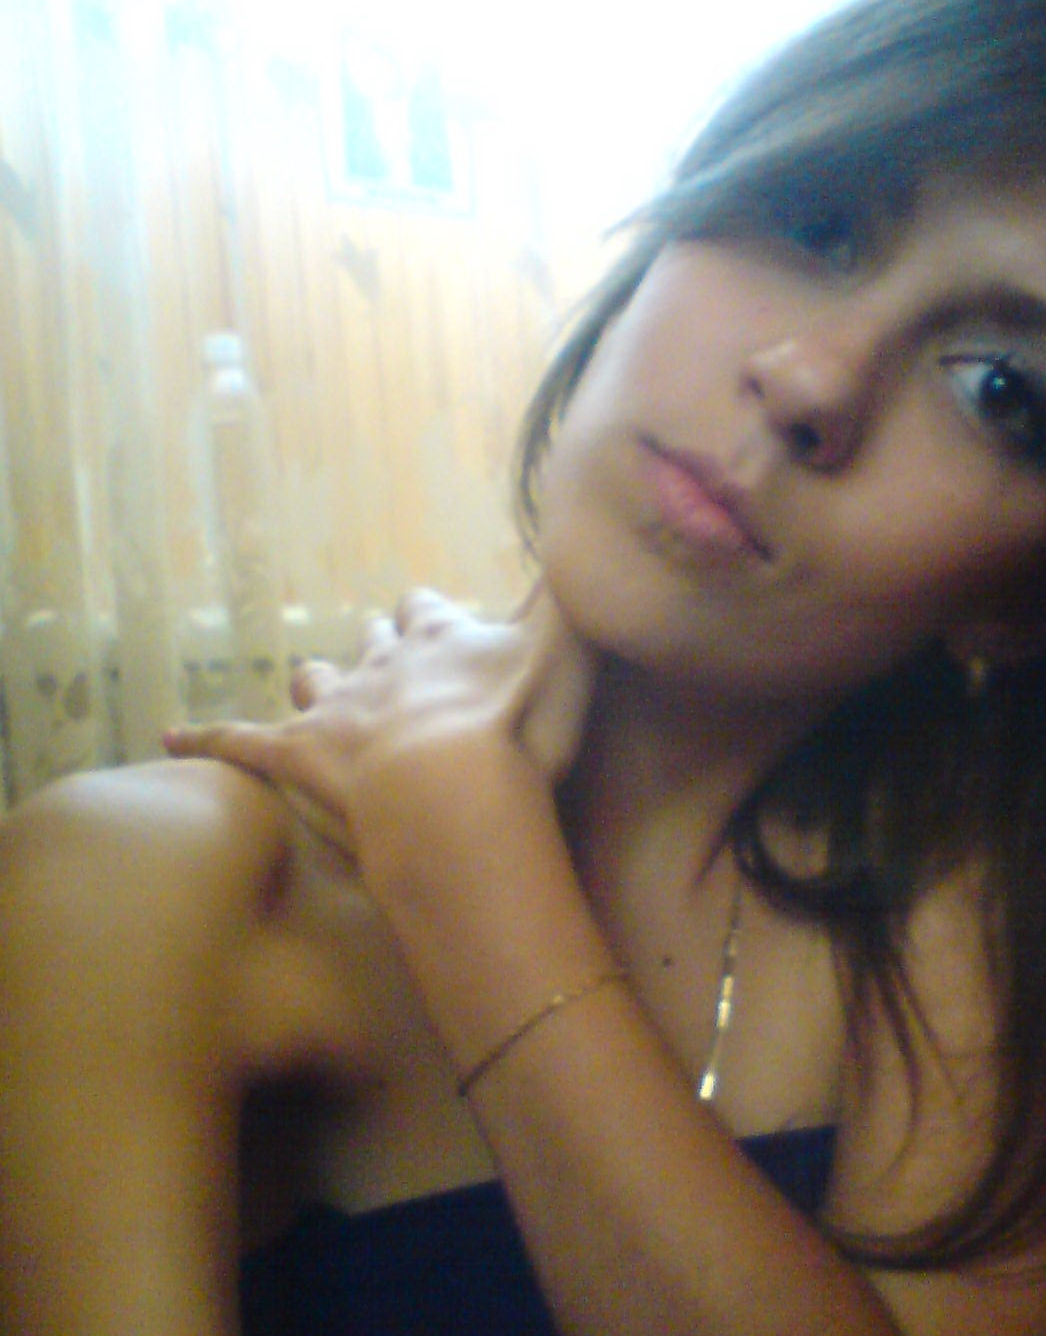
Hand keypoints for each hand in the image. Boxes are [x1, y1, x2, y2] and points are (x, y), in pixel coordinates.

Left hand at [164, 586, 597, 884]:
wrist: (452, 787)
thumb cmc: (516, 724)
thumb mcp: (563, 650)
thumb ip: (567, 603)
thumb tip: (581, 547)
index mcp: (442, 639)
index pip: (428, 611)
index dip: (430, 617)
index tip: (435, 620)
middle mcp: (384, 663)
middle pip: (372, 642)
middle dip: (377, 647)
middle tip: (384, 660)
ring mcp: (337, 708)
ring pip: (315, 680)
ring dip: (315, 683)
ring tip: (313, 687)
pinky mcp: (294, 754)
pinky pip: (240, 742)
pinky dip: (207, 735)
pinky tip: (174, 734)